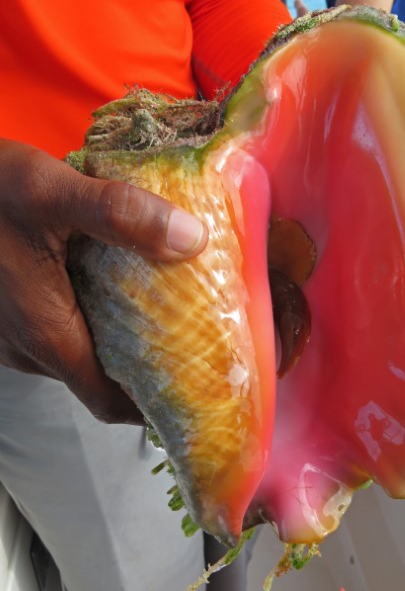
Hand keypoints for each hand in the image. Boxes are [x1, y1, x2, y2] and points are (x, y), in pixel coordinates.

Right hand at [0, 139, 207, 423]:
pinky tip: (115, 287)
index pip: (108, 401)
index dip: (150, 407)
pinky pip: (57, 329)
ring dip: (118, 341)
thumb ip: (119, 214)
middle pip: (98, 378)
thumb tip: (193, 239)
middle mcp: (28, 346)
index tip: (192, 394)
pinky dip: (91, 319)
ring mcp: (11, 333)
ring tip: (165, 314)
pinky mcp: (7, 312)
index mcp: (46, 333)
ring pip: (77, 353)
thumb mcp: (50, 191)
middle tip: (193, 344)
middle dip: (145, 368)